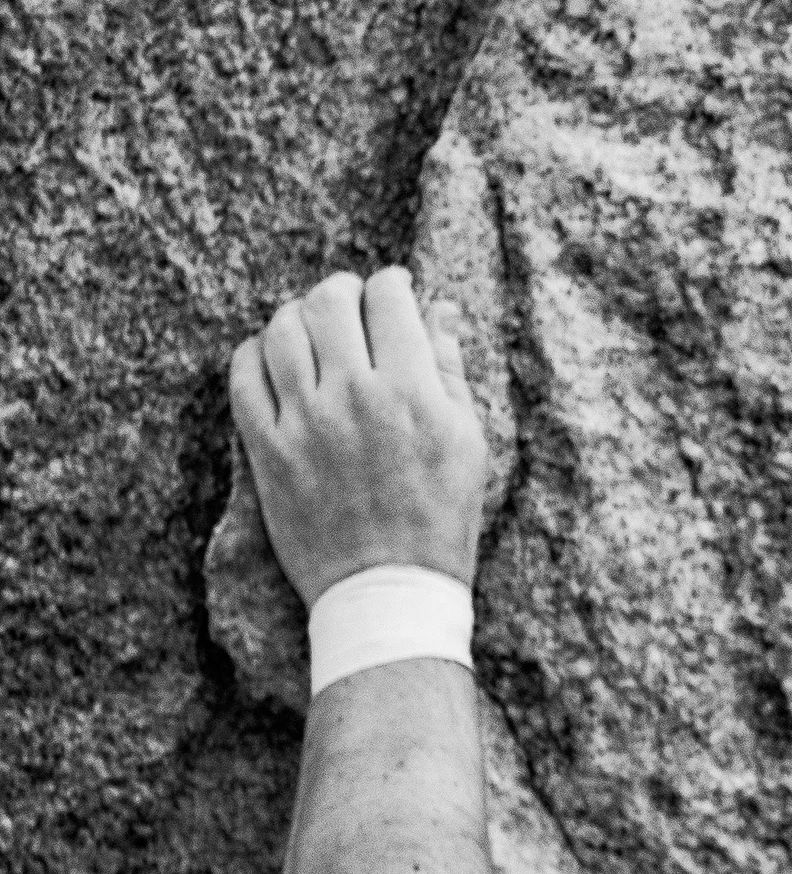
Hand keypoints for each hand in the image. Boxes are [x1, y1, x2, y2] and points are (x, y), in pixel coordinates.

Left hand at [228, 267, 488, 607]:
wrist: (388, 589)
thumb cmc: (441, 517)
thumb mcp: (468, 441)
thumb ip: (449, 370)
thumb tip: (440, 310)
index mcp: (412, 390)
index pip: (390, 299)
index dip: (392, 284)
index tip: (392, 291)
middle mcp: (354, 396)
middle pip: (329, 301)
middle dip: (341, 290)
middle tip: (349, 302)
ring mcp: (305, 422)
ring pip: (280, 330)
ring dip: (296, 317)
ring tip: (310, 330)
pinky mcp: (267, 451)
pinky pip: (242, 377)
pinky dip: (253, 355)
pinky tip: (271, 361)